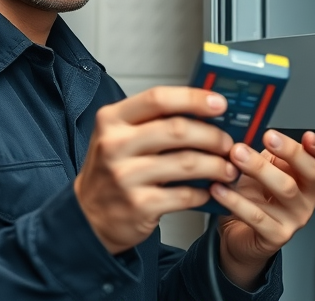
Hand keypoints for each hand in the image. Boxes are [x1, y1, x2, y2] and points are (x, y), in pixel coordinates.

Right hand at [74, 87, 239, 254]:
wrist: (88, 217)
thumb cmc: (112, 171)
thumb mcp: (120, 136)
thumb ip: (154, 121)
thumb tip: (205, 112)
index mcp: (112, 120)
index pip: (158, 99)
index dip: (193, 98)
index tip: (219, 104)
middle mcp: (115, 145)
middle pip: (177, 130)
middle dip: (212, 136)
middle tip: (227, 143)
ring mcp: (125, 177)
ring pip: (187, 163)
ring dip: (216, 165)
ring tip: (227, 169)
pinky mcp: (138, 206)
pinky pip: (185, 195)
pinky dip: (203, 192)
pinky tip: (207, 191)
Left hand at [210, 130, 314, 289]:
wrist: (241, 234)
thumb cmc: (254, 198)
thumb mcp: (263, 168)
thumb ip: (265, 151)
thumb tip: (250, 126)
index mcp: (308, 177)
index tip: (307, 136)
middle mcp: (308, 198)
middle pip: (311, 172)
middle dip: (290, 151)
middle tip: (268, 137)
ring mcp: (296, 218)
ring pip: (285, 189)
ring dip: (259, 168)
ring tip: (237, 155)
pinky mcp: (277, 236)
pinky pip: (257, 215)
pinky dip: (236, 200)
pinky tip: (220, 188)